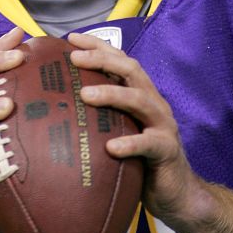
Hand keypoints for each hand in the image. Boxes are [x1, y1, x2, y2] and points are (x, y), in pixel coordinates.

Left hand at [66, 31, 200, 223]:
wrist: (176, 193)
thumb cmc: (140, 161)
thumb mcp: (119, 131)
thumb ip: (100, 116)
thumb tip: (57, 107)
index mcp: (141, 94)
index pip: (120, 61)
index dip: (98, 46)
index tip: (71, 38)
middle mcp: (153, 103)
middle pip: (130, 70)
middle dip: (102, 60)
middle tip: (74, 58)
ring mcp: (163, 125)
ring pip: (139, 100)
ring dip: (112, 94)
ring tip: (85, 94)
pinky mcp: (166, 151)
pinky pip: (148, 144)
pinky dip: (130, 143)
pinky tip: (111, 147)